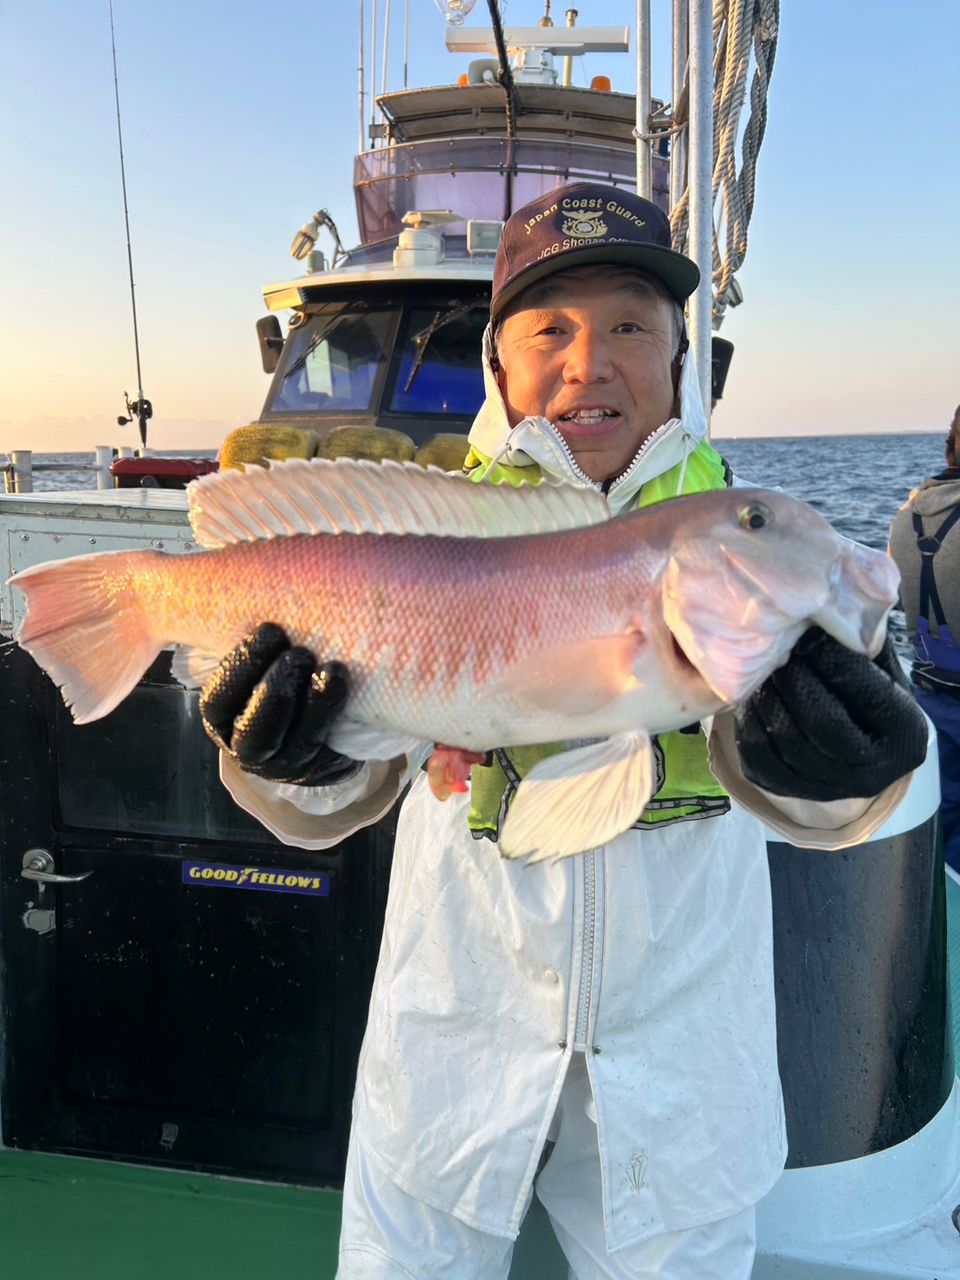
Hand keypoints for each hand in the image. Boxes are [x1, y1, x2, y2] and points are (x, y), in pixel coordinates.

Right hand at [200, 623, 358, 785]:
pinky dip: (332, 712)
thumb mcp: (267, 657)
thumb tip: (252, 576)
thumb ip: (260, 637)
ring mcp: (284, 765)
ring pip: (289, 744)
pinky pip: (325, 747)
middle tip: (300, 653)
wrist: (338, 717)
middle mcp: (247, 747)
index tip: (270, 629)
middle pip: (251, 729)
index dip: (241, 667)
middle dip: (275, 688)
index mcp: (224, 718)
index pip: (218, 700)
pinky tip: (339, 681)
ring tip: (329, 667)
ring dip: (310, 703)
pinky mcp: (320, 771)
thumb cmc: (292, 675)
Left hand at [732, 626, 927, 800]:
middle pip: (822, 721)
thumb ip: (860, 647)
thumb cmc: (866, 694)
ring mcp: (826, 789)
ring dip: (768, 694)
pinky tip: (753, 694)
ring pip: (784, 738)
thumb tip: (826, 617)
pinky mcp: (785, 790)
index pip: (868, 694)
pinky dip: (749, 718)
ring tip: (765, 666)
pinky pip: (755, 753)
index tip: (813, 634)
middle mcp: (871, 775)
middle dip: (796, 676)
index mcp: (905, 738)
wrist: (850, 745)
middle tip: (782, 647)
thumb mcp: (877, 667)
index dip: (835, 660)